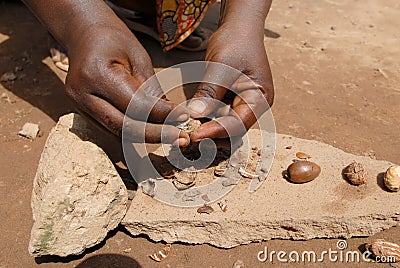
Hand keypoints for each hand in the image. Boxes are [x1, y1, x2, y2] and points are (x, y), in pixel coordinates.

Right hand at [64, 23, 189, 145]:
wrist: (84, 34)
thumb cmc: (115, 40)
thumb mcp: (140, 59)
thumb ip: (153, 90)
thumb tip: (173, 117)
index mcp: (96, 74)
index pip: (135, 105)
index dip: (163, 115)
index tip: (185, 117)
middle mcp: (82, 94)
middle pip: (123, 126)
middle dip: (156, 134)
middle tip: (181, 137)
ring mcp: (78, 106)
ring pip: (117, 133)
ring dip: (146, 138)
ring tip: (172, 136)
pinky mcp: (82, 113)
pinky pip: (111, 130)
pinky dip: (133, 133)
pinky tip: (153, 132)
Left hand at [188, 22, 273, 141]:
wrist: (238, 29)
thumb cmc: (237, 42)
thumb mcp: (222, 66)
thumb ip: (210, 91)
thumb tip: (194, 114)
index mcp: (259, 100)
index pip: (238, 124)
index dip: (217, 131)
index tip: (196, 134)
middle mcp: (250, 107)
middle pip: (231, 130)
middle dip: (211, 133)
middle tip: (188, 132)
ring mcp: (238, 105)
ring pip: (220, 125)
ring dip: (205, 126)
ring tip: (186, 124)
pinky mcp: (226, 102)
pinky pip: (214, 115)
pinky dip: (202, 117)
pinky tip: (189, 115)